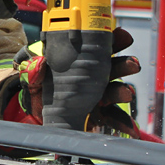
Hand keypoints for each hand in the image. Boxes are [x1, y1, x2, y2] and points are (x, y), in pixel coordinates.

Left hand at [12, 27, 138, 125]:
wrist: (33, 111)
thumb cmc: (35, 85)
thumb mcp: (31, 73)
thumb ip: (34, 67)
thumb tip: (39, 65)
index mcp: (80, 61)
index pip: (99, 47)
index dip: (113, 40)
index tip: (123, 36)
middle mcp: (92, 77)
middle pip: (113, 68)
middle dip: (125, 64)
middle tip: (133, 64)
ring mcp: (96, 96)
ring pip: (115, 91)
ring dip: (123, 91)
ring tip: (127, 93)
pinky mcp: (96, 115)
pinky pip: (112, 119)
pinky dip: (123, 123)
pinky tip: (131, 129)